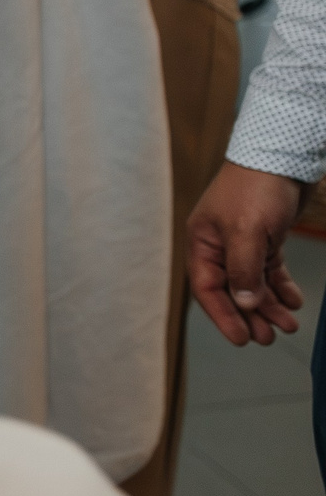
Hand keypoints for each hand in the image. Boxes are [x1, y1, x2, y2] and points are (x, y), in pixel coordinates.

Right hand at [187, 162, 308, 345]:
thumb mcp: (247, 232)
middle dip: (250, 316)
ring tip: (287, 325)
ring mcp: (243, 241)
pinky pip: (269, 270)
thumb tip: (242, 303)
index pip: (207, 288)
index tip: (241, 339)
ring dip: (269, 305)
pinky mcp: (265, 238)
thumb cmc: (256, 187)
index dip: (223, 316)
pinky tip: (293, 300)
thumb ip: (243, 270)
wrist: (283, 156)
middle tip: (269, 338)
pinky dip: (280, 287)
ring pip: (253, 283)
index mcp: (203, 242)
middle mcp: (219, 245)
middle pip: (231, 290)